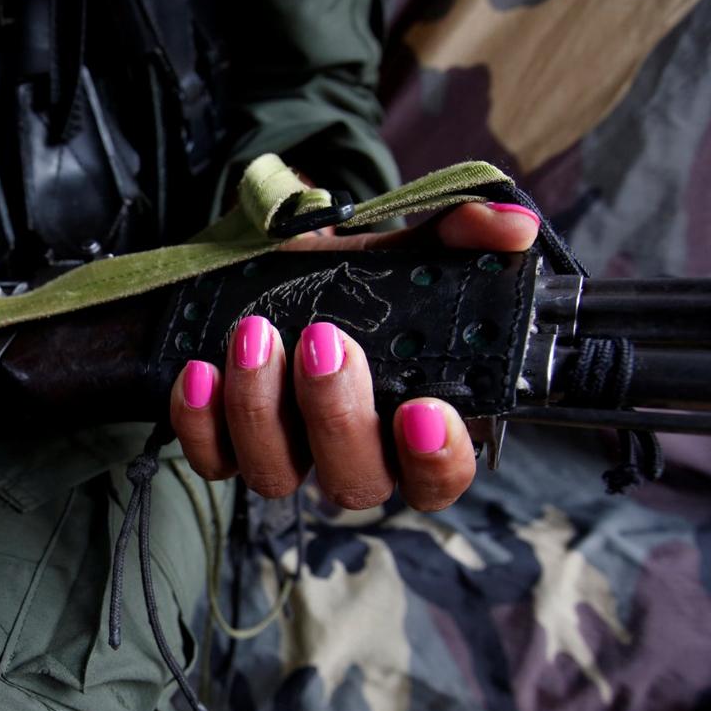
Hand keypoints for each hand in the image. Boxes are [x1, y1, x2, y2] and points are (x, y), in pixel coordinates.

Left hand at [169, 201, 541, 511]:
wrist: (268, 267)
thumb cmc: (349, 278)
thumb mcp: (403, 251)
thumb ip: (460, 237)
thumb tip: (511, 229)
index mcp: (411, 423)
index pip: (439, 478)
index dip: (436, 461)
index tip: (422, 410)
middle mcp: (350, 452)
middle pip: (355, 481)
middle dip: (337, 415)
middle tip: (323, 341)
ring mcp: (286, 455)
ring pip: (276, 476)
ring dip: (262, 409)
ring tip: (254, 335)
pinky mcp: (224, 444)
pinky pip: (211, 460)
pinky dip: (200, 422)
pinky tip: (200, 371)